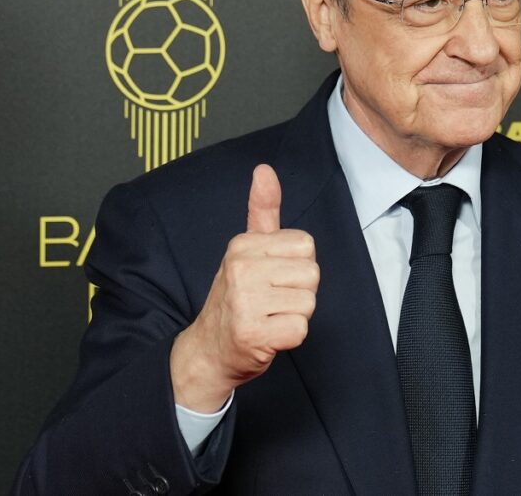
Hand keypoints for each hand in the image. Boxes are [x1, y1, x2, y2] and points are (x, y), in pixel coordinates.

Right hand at [170, 164, 319, 411]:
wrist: (208, 351)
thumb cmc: (237, 299)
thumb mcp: (247, 250)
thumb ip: (263, 211)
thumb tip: (265, 170)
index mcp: (243, 245)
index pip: (306, 245)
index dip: (297, 266)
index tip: (273, 279)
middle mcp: (240, 269)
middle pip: (312, 274)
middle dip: (299, 292)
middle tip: (271, 302)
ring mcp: (244, 302)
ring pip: (308, 303)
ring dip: (294, 316)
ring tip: (268, 318)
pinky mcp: (252, 334)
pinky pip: (300, 330)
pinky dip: (289, 338)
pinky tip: (267, 336)